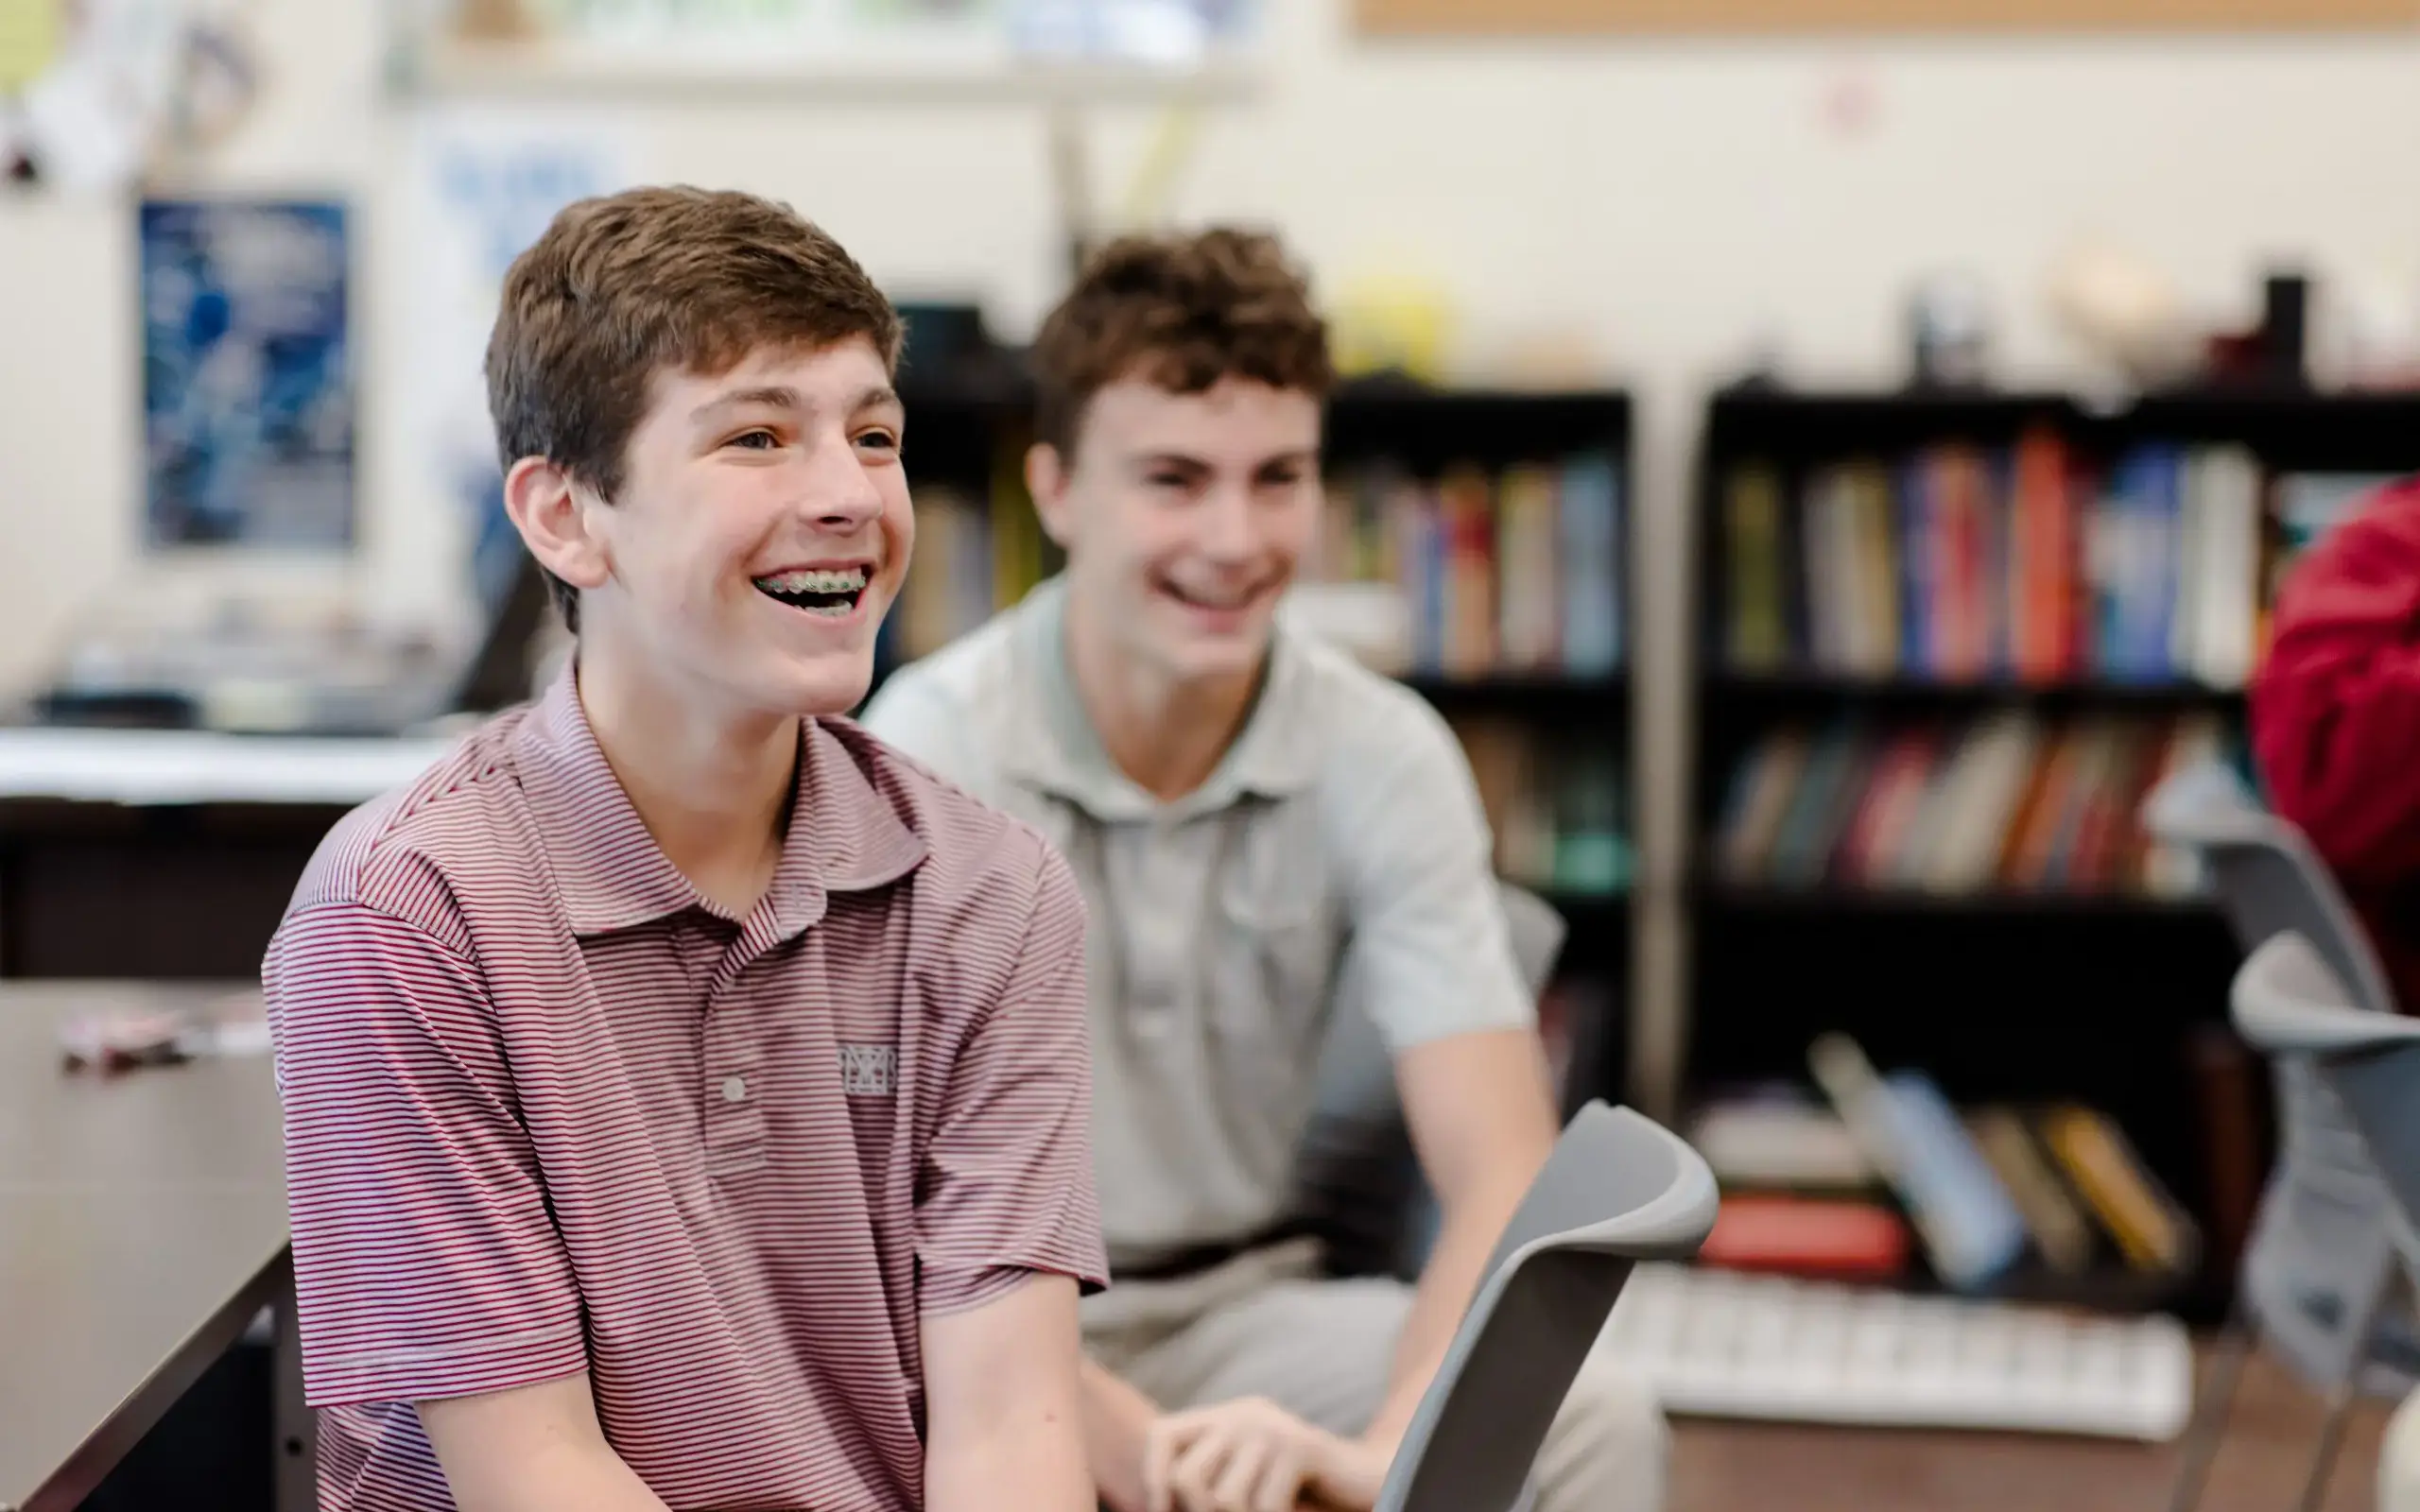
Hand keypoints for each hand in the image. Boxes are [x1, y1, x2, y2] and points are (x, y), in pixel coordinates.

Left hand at [1143, 1398, 1391, 1511]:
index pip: (1161, 1436)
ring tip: (1271, 1511)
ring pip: (1224, 1500)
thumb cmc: (1300, 1495)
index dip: (1154, 1481)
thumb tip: (1158, 1507)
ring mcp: (1272, 1428)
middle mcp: (1244, 1414)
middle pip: (1186, 1477)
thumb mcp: (1246, 1485)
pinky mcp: (1299, 1448)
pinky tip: (1295, 1510)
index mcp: (1226, 1418)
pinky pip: (1263, 1506)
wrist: (1370, 1483)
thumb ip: (1208, 1486)